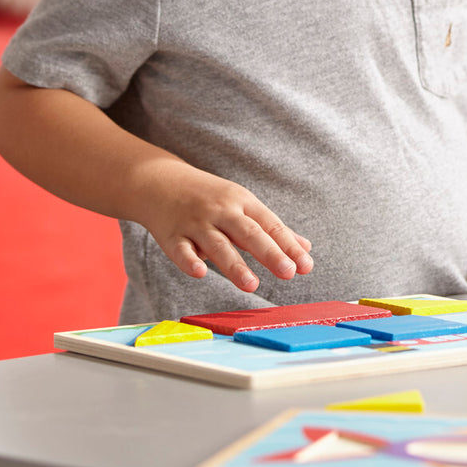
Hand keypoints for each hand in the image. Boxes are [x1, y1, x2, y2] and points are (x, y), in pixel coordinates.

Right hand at [132, 161, 313, 291]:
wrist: (160, 181)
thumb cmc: (210, 197)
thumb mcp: (243, 204)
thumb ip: (272, 229)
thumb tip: (305, 248)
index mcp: (243, 202)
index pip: (270, 225)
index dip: (289, 246)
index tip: (306, 266)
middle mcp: (221, 210)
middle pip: (249, 233)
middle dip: (270, 253)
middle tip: (289, 272)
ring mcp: (196, 222)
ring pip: (218, 245)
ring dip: (235, 265)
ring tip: (252, 285)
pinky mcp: (171, 235)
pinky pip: (181, 250)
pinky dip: (189, 261)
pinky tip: (200, 273)